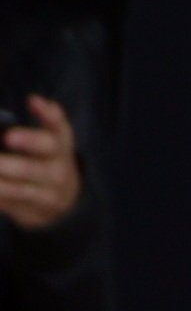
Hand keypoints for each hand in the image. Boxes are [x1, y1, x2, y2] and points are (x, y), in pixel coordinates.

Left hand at [0, 96, 80, 232]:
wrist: (64, 202)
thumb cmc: (50, 161)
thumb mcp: (56, 140)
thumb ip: (50, 119)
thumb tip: (37, 99)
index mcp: (61, 147)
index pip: (58, 130)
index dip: (46, 116)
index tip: (31, 101)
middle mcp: (58, 171)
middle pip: (34, 165)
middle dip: (13, 160)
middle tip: (6, 138)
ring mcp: (47, 194)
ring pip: (19, 189)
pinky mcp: (33, 211)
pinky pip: (9, 204)